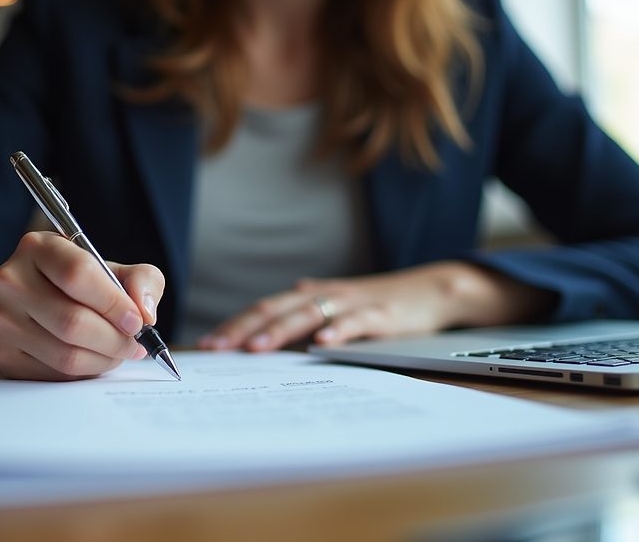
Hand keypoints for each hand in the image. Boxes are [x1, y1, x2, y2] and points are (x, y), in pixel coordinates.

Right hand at [0, 231, 165, 380]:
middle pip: (73, 321)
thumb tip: (144, 311)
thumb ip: (141, 280)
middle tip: (135, 344)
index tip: (137, 320)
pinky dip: (87, 372)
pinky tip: (95, 358)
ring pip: (67, 354)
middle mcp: (12, 281)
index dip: (114, 303)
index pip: (78, 274)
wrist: (34, 303)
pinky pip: (57, 374)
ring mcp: (3, 320)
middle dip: (116, 339)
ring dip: (105, 359)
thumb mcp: (114, 271)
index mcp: (38, 247)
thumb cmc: (80, 285)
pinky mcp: (5, 354)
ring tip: (119, 351)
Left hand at [197, 261, 556, 351]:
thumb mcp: (334, 306)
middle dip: (243, 329)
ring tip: (257, 348)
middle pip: (276, 309)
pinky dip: (337, 332)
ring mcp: (351, 303)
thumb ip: (303, 312)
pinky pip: (355, 323)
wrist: (430, 290)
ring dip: (281, 331)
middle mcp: (324, 295)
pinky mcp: (380, 315)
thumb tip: (267, 319)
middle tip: (217, 349)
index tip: (208, 346)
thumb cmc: (379, 302)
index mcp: (309, 296)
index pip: (263, 309)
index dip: (234, 325)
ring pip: (309, 314)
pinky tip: (322, 344)